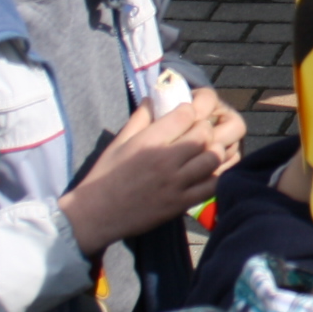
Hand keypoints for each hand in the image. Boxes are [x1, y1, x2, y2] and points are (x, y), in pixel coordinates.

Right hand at [60, 90, 243, 254]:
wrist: (95, 215)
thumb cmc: (104, 176)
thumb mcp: (118, 142)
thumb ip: (140, 118)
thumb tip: (153, 97)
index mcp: (149, 141)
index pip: (186, 114)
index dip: (189, 111)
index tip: (185, 115)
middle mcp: (166, 160)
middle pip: (204, 133)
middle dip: (205, 128)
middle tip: (198, 132)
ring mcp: (176, 183)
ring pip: (213, 158)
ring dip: (214, 150)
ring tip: (206, 151)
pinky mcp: (181, 203)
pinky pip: (212, 186)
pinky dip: (217, 175)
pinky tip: (209, 172)